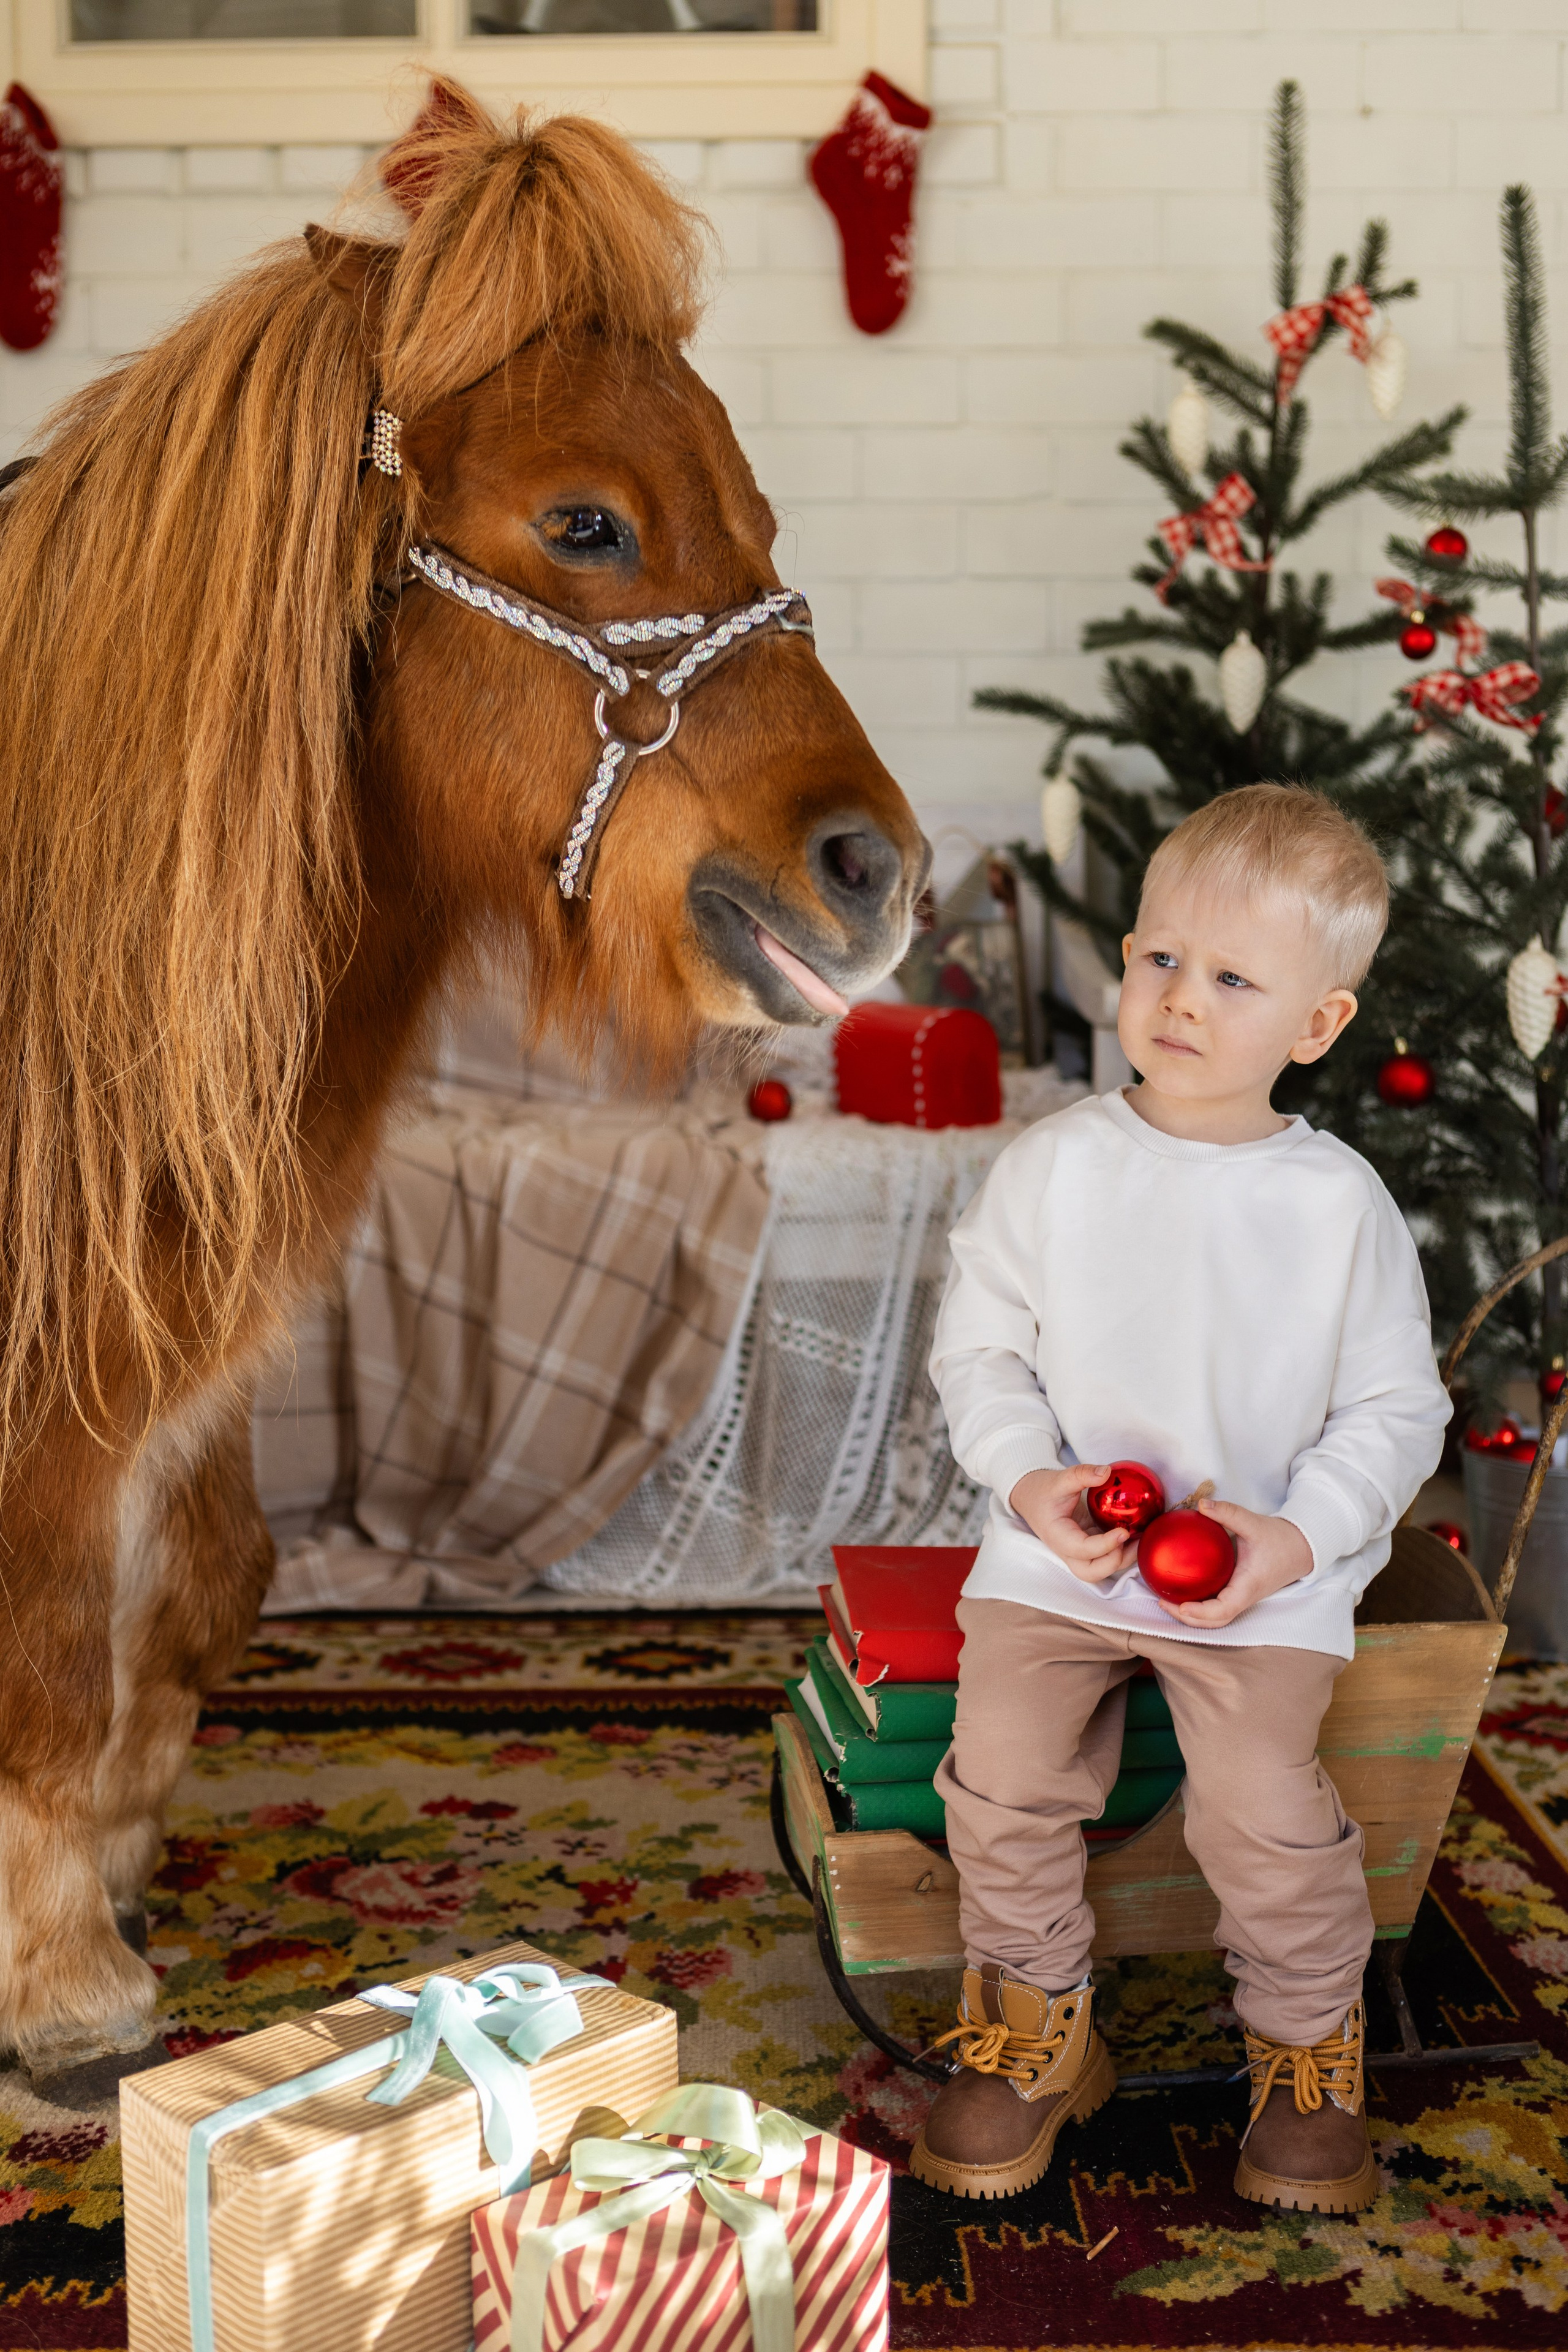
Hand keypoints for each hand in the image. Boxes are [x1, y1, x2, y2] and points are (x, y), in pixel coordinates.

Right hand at [1009, 1465, 1134, 1584]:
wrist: (1031, 1498)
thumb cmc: (1043, 1491)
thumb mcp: (1059, 1479)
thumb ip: (1081, 1474)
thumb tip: (1107, 1472)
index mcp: (1058, 1537)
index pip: (1082, 1550)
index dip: (1105, 1545)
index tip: (1124, 1531)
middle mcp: (1068, 1551)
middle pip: (1091, 1572)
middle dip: (1115, 1562)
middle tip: (1134, 1540)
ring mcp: (1079, 1552)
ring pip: (1100, 1569)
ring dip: (1123, 1559)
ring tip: (1141, 1539)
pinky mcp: (1088, 1546)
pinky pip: (1106, 1556)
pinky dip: (1122, 1551)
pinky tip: (1137, 1535)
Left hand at [1155, 1499, 1311, 1629]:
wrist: (1301, 1547)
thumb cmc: (1280, 1539)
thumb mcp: (1253, 1522)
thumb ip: (1228, 1513)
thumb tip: (1201, 1504)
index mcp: (1247, 1586)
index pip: (1223, 1610)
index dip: (1201, 1613)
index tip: (1181, 1606)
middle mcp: (1244, 1597)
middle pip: (1215, 1621)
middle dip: (1188, 1618)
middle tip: (1163, 1603)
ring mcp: (1242, 1597)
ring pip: (1216, 1616)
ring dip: (1192, 1614)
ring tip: (1167, 1600)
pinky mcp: (1240, 1591)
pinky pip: (1218, 1604)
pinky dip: (1200, 1604)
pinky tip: (1183, 1589)